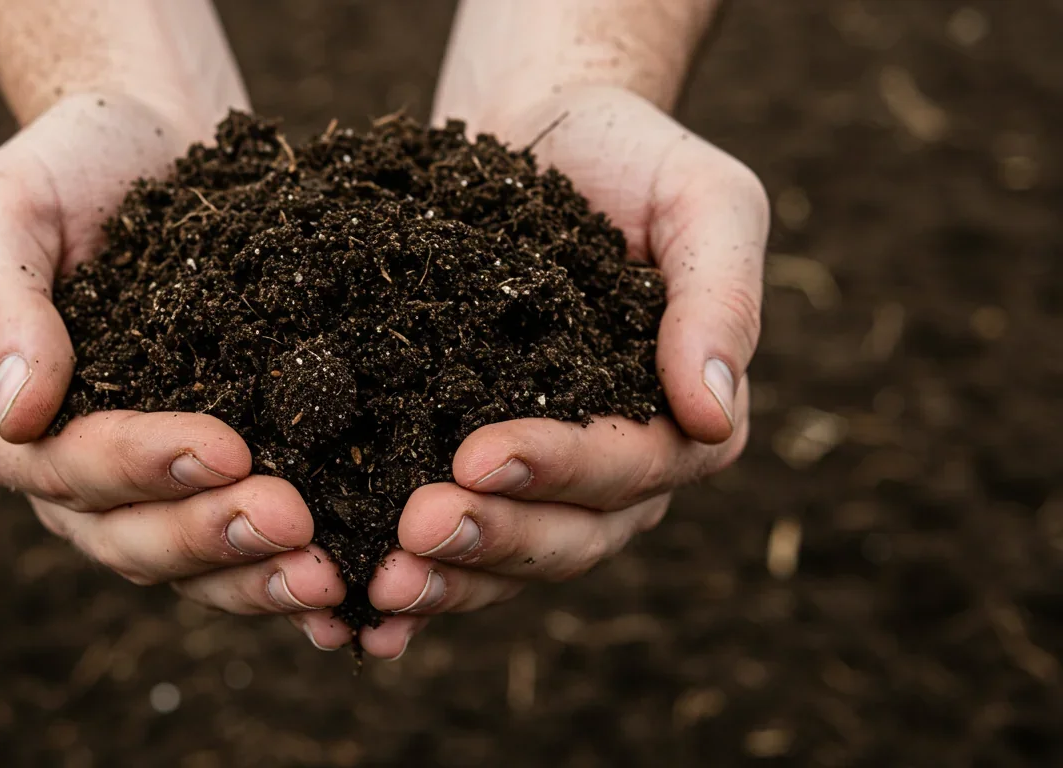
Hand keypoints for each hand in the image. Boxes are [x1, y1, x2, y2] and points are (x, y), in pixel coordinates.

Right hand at [0, 94, 343, 629]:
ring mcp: (145, 490)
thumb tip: (17, 410)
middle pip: (130, 537)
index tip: (226, 448)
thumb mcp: (2, 210)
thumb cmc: (68, 168)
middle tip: (294, 523)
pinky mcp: (215, 480)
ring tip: (327, 574)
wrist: (152, 145)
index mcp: (4, 425)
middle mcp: (69, 478)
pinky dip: (285, 569)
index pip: (67, 466)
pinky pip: (242, 543)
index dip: (143, 466)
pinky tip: (345, 589)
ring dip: (255, 572)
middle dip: (212, 534)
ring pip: (189, 561)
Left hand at [342, 86, 767, 657]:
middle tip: (414, 529)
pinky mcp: (467, 469)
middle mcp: (616, 469)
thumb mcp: (704, 202)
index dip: (557, 469)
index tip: (477, 454)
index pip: (629, 466)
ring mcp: (540, 479)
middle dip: (492, 536)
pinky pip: (449, 545)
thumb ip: (721, 300)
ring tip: (378, 585)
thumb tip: (714, 415)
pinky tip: (354, 613)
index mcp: (678, 416)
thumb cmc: (631, 158)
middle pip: (567, 534)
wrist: (541, 130)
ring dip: (447, 578)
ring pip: (506, 559)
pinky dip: (411, 582)